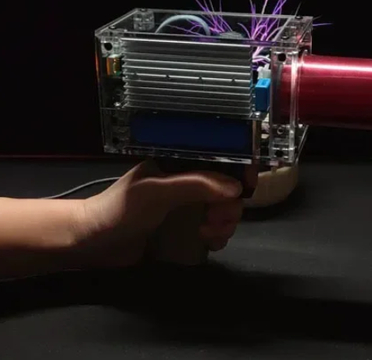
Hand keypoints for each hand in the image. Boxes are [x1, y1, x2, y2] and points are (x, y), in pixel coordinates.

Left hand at [74, 160, 243, 267]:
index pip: (221, 161)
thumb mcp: (158, 191)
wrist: (91, 243)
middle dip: (231, 206)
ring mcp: (187, 208)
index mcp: (181, 164)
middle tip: (216, 220)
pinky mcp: (185, 231)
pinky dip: (218, 237)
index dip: (239, 172)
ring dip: (226, 224)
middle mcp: (188, 183)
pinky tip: (209, 243)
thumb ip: (195, 185)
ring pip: (224, 212)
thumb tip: (235, 188)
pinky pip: (213, 231)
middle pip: (228, 190)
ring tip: (210, 234)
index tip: (246, 188)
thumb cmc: (120, 209)